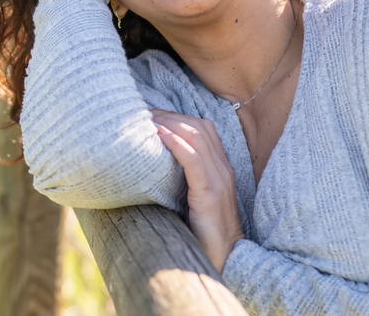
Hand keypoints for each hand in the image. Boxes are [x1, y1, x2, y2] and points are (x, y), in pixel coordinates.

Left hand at [151, 109, 243, 273]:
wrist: (225, 257)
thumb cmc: (204, 230)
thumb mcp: (193, 197)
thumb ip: (182, 179)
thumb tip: (150, 165)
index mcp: (219, 167)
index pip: (201, 128)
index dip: (175, 116)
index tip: (150, 113)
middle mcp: (222, 168)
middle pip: (197, 127)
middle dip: (169, 115)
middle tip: (142, 111)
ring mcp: (218, 180)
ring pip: (196, 138)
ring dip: (169, 123)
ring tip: (146, 119)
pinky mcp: (210, 195)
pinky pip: (194, 161)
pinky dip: (176, 144)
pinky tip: (160, 134)